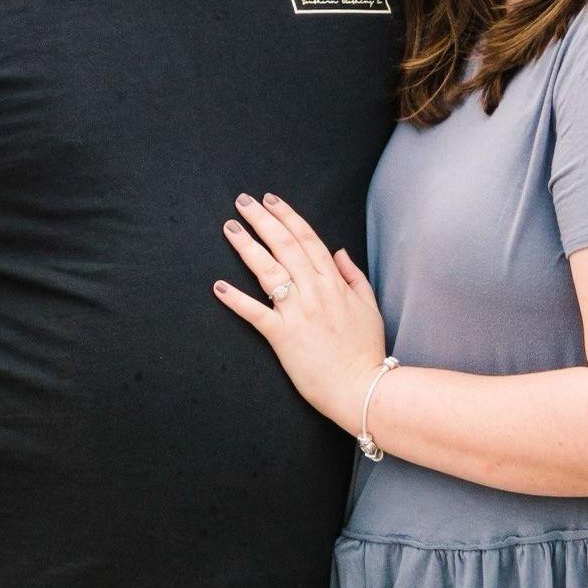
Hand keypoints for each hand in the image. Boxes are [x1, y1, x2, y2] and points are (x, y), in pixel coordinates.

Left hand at [211, 192, 391, 430]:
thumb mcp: (368, 306)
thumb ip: (353, 276)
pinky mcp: (282, 336)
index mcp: (334, 283)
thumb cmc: (365, 350)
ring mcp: (297, 313)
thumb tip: (338, 251)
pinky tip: (219, 286)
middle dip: (262, 221)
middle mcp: (314, 292)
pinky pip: (255, 313)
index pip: (307, 239)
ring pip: (269, 270)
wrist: (362, 387)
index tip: (271, 200)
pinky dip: (236, 299)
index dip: (288, 216)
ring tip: (230, 228)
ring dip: (247, 247)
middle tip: (243, 202)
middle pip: (284, 246)